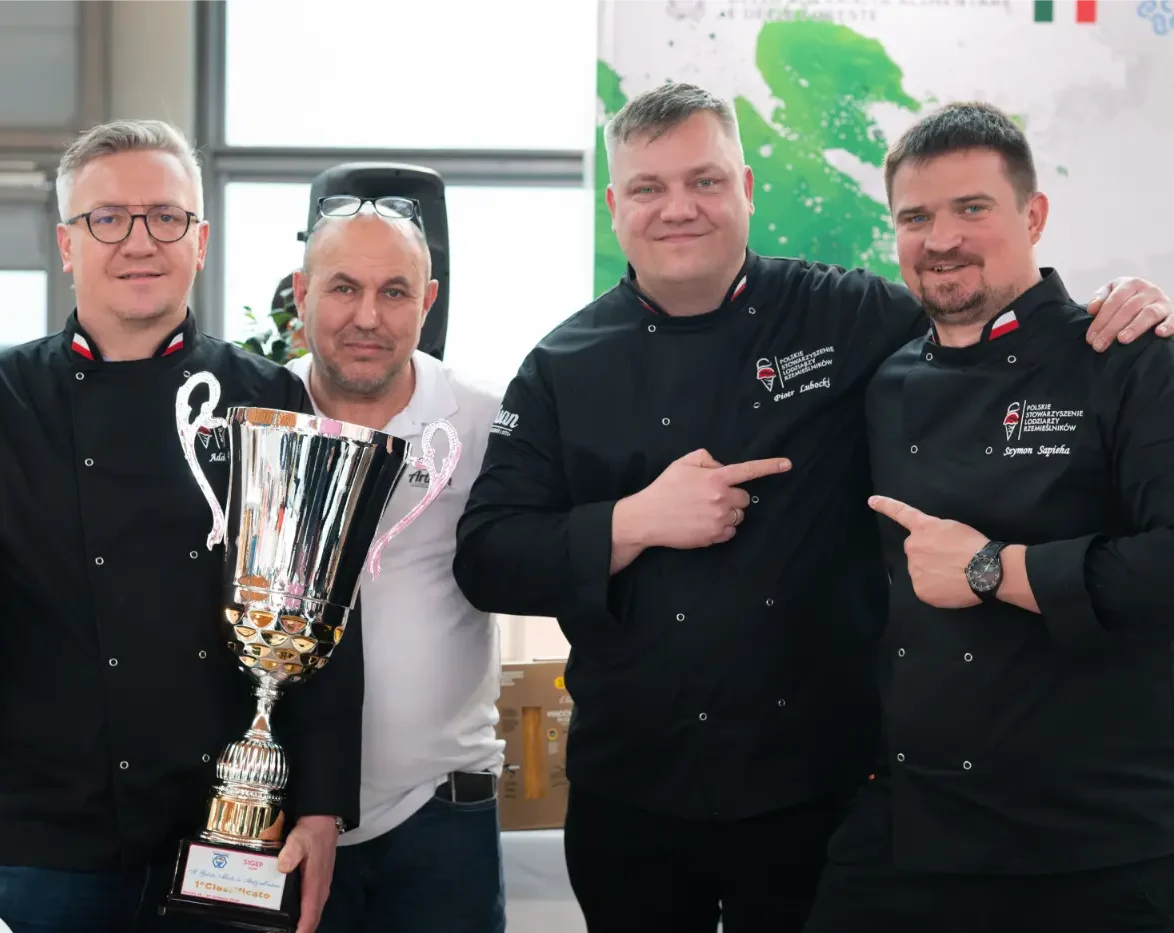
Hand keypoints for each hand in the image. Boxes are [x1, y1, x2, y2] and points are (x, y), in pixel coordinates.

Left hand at [277, 814, 339, 932]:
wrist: (324, 821)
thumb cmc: (311, 832)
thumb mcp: (299, 839)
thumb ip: (291, 852)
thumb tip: (283, 866)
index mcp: (315, 883)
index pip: (310, 914)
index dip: (302, 930)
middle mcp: (320, 888)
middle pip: (312, 918)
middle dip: (300, 930)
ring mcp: (320, 885)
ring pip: (312, 912)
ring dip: (302, 923)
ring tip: (284, 930)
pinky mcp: (318, 881)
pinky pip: (311, 904)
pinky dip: (303, 914)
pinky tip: (291, 914)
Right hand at [626, 448, 790, 549]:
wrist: (647, 518)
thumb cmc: (664, 488)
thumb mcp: (681, 463)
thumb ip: (705, 458)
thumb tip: (721, 467)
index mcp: (715, 477)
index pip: (748, 470)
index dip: (770, 466)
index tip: (788, 464)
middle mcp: (721, 498)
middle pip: (745, 498)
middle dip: (733, 496)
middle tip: (712, 497)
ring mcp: (719, 519)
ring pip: (739, 516)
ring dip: (728, 513)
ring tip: (705, 511)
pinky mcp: (714, 536)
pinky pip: (730, 532)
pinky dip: (722, 528)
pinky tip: (703, 523)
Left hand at [868, 495, 986, 608]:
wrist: (985, 569)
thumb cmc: (975, 546)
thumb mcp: (954, 529)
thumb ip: (935, 535)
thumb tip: (933, 550)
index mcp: (923, 528)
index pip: (902, 514)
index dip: (886, 506)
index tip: (871, 500)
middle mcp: (912, 546)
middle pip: (916, 551)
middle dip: (927, 555)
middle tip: (950, 560)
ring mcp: (914, 569)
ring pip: (920, 571)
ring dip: (932, 572)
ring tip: (955, 574)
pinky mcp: (920, 590)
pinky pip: (926, 588)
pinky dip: (937, 589)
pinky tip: (952, 587)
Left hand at [1086, 277, 1173, 349]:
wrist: (1150, 301)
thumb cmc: (1125, 300)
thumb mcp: (1111, 294)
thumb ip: (1100, 298)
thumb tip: (1092, 309)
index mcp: (1131, 284)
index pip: (1114, 301)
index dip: (1100, 320)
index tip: (1090, 338)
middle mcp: (1149, 290)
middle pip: (1128, 309)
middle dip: (1111, 328)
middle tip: (1099, 345)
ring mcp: (1162, 302)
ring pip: (1149, 313)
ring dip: (1135, 327)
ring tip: (1122, 340)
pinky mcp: (1173, 314)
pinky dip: (1168, 326)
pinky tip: (1159, 334)